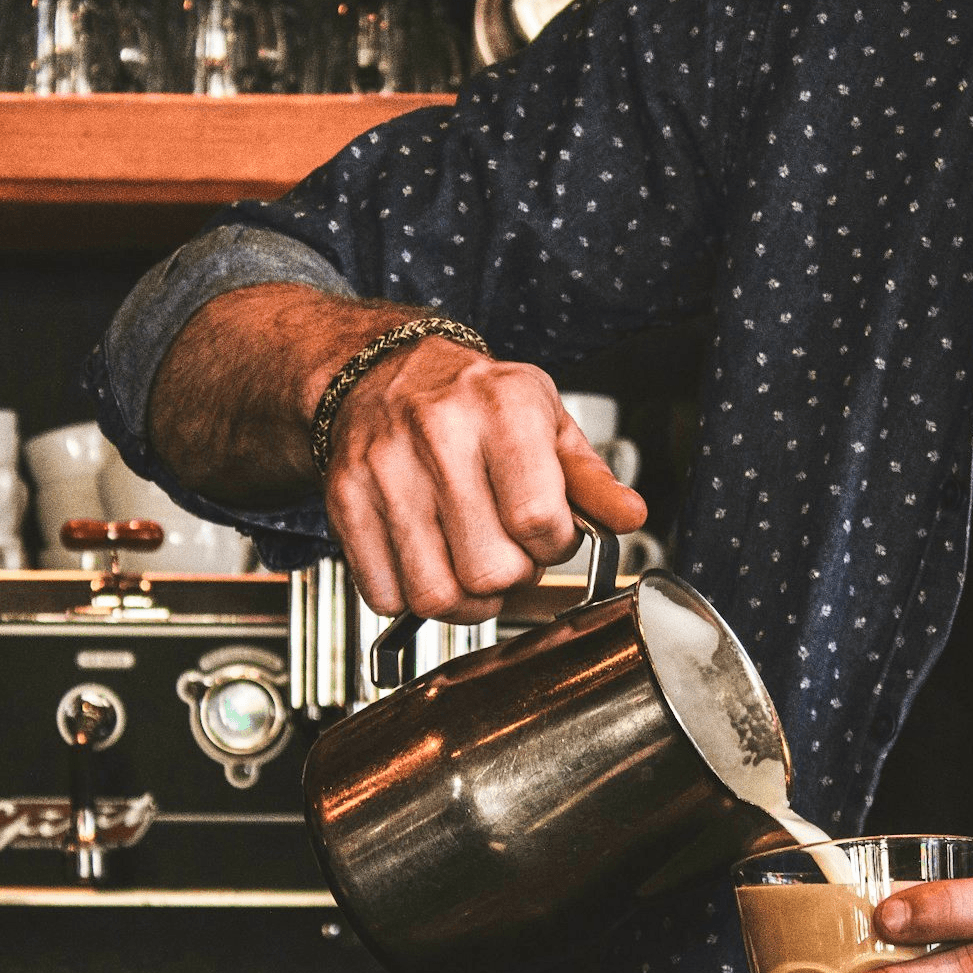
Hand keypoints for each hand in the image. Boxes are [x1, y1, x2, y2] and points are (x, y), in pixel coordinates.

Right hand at [324, 338, 645, 623]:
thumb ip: (591, 478)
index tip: (546, 533)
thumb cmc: (473, 402)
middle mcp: (438, 432)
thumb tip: (628, 518)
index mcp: (502, 406)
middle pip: (489, 570)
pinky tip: (426, 561)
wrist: (380, 371)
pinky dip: (409, 596)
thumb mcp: (546, 421)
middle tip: (508, 553)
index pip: (538, 521)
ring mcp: (384, 468)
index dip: (553, 545)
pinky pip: (383, 593)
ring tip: (470, 566)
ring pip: (434, 594)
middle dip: (511, 578)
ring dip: (464, 601)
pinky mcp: (344, 499)